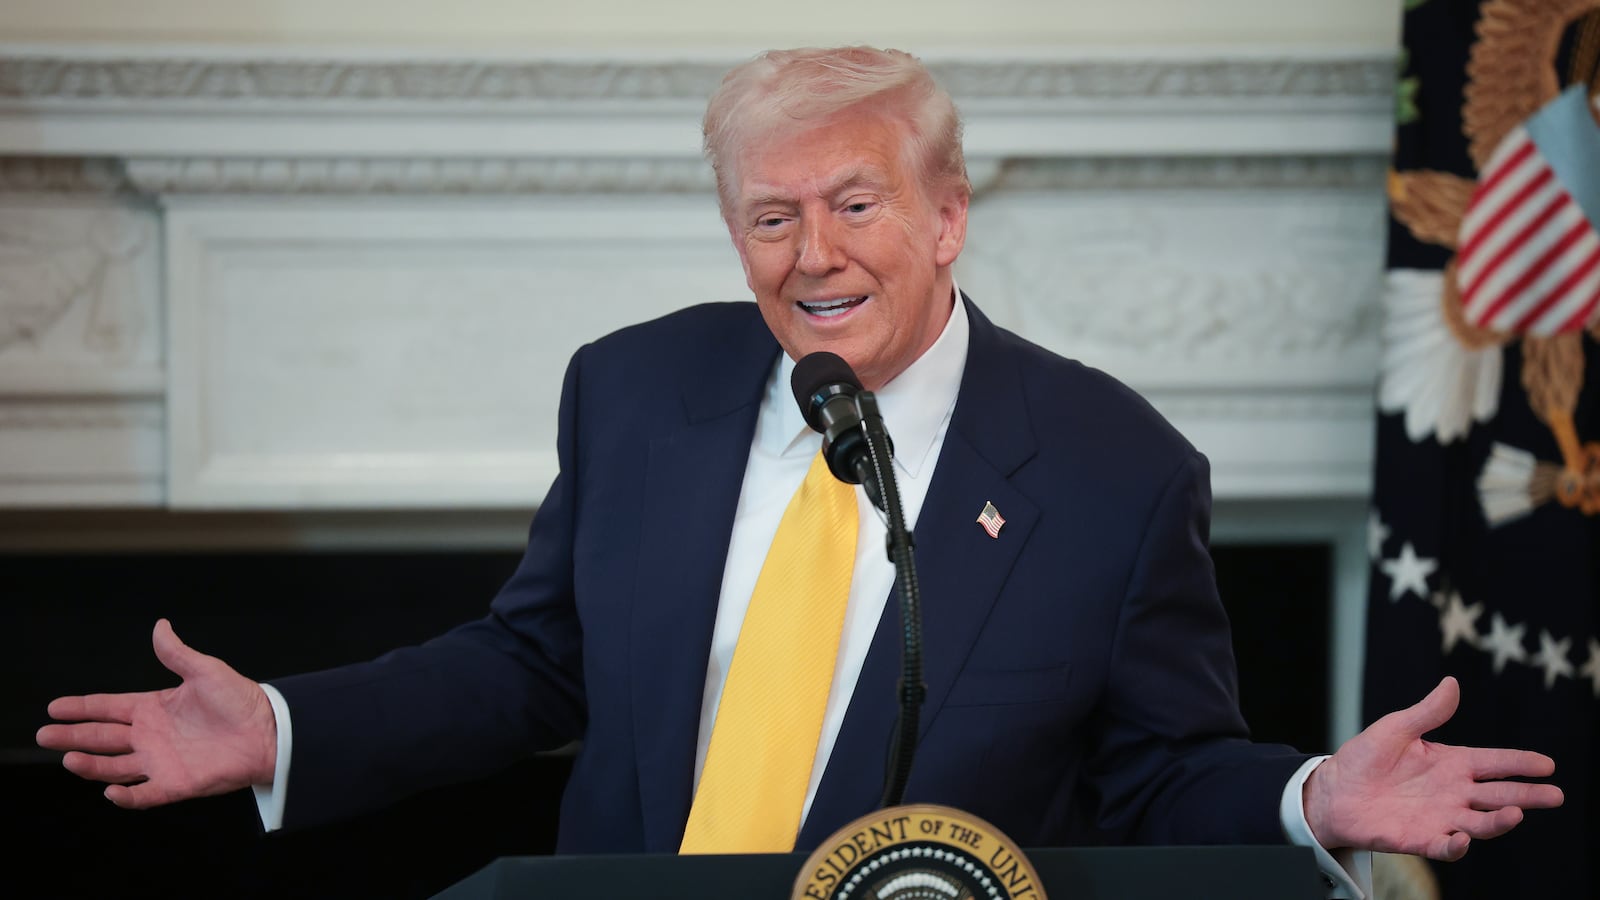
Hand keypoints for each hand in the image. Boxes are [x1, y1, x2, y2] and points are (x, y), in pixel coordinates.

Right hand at [36, 619, 277, 808]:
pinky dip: (126, 796)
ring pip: (115, 766)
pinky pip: (145, 794)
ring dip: (91, 765)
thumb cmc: (241, 700)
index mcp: (154, 708)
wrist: (271, 731)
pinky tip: (109, 791)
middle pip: (102, 737)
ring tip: (69, 758)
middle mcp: (151, 736)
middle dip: (72, 736)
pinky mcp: (176, 784)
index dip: (82, 707)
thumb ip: (177, 653)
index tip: (54, 707)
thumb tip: (160, 625)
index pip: (109, 707)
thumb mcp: (206, 671)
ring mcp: (161, 761)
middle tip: (44, 735)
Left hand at [1303, 676, 1563, 860]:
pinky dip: (1455, 845)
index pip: (1494, 762)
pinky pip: (1444, 846)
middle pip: (1499, 795)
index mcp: (1451, 763)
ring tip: (1515, 814)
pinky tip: (1461, 838)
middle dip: (1528, 795)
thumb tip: (1452, 683)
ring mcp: (1440, 817)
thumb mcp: (1396, 728)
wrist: (1334, 790)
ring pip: (1480, 822)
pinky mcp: (1419, 838)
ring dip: (1499, 821)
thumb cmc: (1365, 758)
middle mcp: (1453, 792)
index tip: (1548, 765)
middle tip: (1554, 795)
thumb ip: (1427, 712)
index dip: (1520, 763)